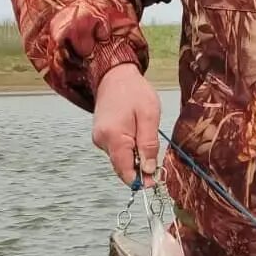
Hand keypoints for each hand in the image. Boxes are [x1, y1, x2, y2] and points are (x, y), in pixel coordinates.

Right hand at [91, 64, 160, 184]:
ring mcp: (99, 139)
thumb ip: (148, 145)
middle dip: (140, 168)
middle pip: (122, 167)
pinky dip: (129, 150)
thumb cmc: (134, 91)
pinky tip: (136, 135)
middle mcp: (101, 141)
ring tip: (145, 137)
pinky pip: (117, 151)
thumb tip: (148, 170)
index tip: (156, 181)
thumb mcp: (149, 116)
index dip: (141, 180)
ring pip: (120, 160)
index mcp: (113, 137)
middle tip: (157, 159)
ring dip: (135, 157)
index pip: (125, 171)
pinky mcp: (101, 136)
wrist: (114, 75)